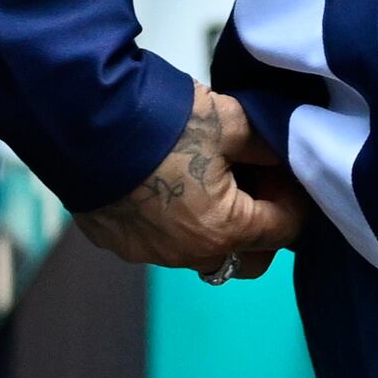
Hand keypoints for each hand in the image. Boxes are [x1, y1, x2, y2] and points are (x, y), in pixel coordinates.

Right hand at [81, 86, 311, 283]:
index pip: (284, 229)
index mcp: (223, 231)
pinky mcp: (119, 242)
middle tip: (260, 183)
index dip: (295, 197)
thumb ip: (266, 145)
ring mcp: (149, 253)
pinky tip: (168, 184)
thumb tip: (281, 154)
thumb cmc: (160, 121)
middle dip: (262, 225)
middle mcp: (187, 254)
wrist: (82, 120)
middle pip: (248, 257)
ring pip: (203, 252)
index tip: (287, 170)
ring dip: (217, 227)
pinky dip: (176, 222)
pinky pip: (162, 242)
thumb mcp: (230, 122)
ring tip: (212, 182)